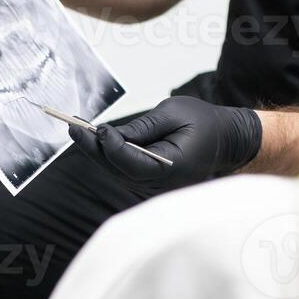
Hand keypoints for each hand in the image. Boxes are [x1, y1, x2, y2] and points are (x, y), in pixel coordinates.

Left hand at [69, 96, 262, 191]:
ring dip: (96, 152)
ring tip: (77, 130)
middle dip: (94, 149)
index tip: (98, 128)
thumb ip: (143, 127)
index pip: (133, 163)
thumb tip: (110, 134)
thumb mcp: (174, 113)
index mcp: (173, 167)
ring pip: (117, 172)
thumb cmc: (204, 122)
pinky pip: (123, 170)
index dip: (113, 147)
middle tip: (73, 127)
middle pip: (118, 170)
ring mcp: (155, 185)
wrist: (225, 140)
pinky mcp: (150, 181)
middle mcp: (162, 183)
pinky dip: (107, 155)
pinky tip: (93, 139)